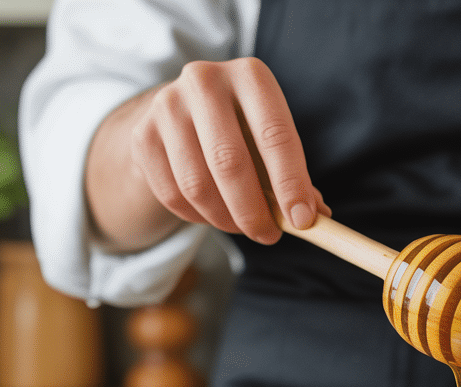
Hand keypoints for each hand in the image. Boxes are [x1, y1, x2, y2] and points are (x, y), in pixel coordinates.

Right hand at [88, 57, 327, 248]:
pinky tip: (212, 215)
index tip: (303, 222)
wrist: (183, 113)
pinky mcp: (142, 135)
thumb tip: (317, 216)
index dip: (290, 183)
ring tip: (242, 226)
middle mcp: (205, 81)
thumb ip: (296, 177)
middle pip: (229, 161)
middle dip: (253, 210)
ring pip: (197, 184)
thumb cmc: (243, 131)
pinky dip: (197, 217)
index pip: (275, 135)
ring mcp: (167, 105)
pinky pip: (172, 194)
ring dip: (224, 219)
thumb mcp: (272, 142)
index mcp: (251, 76)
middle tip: (268, 237)